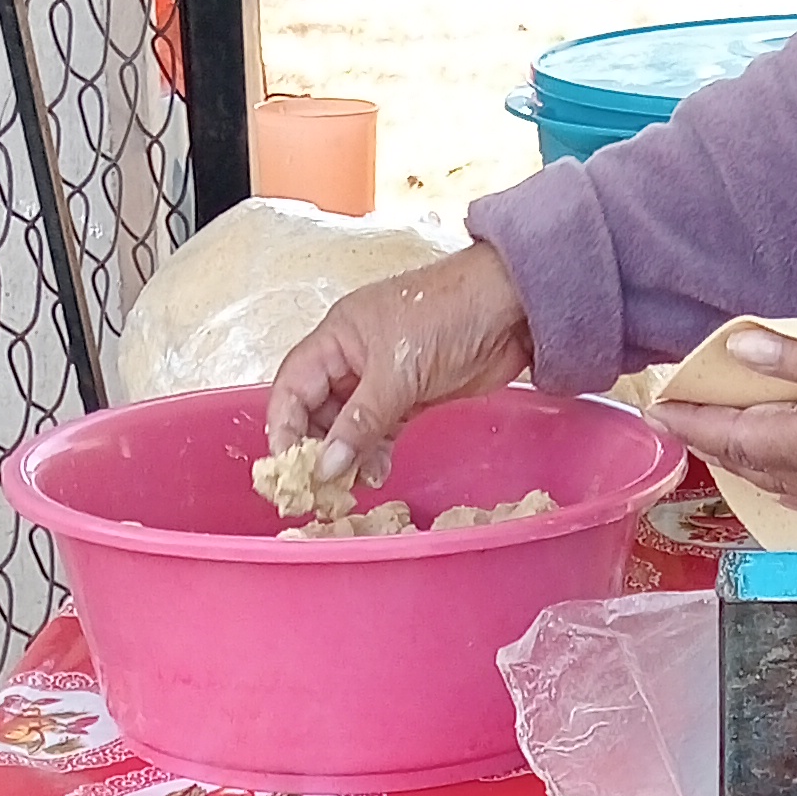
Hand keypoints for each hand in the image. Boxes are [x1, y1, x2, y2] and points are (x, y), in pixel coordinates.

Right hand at [267, 242, 534, 486]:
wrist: (511, 308)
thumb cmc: (451, 314)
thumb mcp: (398, 370)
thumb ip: (360, 421)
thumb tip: (327, 466)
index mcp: (338, 337)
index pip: (293, 386)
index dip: (284, 427)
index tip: (289, 467)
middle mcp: (352, 357)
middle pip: (315, 410)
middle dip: (315, 449)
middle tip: (320, 487)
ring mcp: (380, 379)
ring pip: (346, 426)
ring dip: (346, 457)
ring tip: (352, 485)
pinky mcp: (408, 397)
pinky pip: (377, 432)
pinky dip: (373, 454)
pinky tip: (377, 473)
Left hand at [654, 326, 796, 517]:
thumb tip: (741, 351)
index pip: (740, 434)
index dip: (695, 422)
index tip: (659, 408)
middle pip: (754, 463)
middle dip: (711, 443)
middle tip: (677, 422)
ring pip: (782, 483)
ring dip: (746, 464)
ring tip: (719, 445)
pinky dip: (785, 483)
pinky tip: (785, 478)